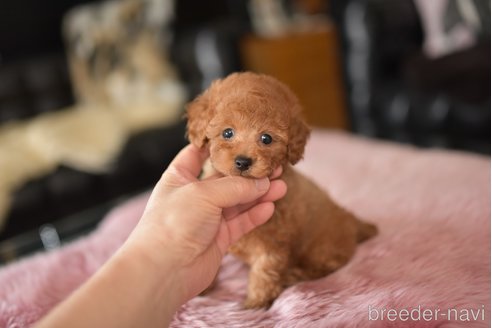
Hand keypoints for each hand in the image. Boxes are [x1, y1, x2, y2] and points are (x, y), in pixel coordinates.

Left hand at [128, 144, 286, 301]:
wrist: (164, 270)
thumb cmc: (173, 223)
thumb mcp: (203, 194)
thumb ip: (235, 187)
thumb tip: (263, 182)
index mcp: (180, 177)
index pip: (197, 154)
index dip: (215, 146)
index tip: (239, 137)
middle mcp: (194, 196)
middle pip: (225, 179)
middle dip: (248, 173)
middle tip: (273, 166)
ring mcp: (207, 218)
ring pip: (238, 201)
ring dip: (259, 193)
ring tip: (281, 185)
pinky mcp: (219, 238)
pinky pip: (241, 222)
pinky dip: (255, 215)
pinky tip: (270, 206)